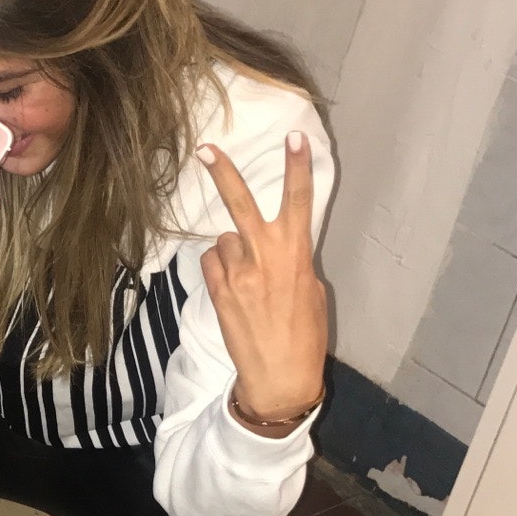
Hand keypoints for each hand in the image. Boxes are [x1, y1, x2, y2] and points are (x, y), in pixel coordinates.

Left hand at [198, 131, 328, 425]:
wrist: (279, 379)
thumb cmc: (305, 337)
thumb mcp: (312, 293)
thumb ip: (295, 262)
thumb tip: (279, 248)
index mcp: (296, 256)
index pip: (299, 202)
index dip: (298, 167)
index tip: (295, 137)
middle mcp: (264, 259)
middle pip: (241, 204)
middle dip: (223, 173)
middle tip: (204, 148)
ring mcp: (237, 275)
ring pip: (226, 239)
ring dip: (233, 249)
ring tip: (247, 277)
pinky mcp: (219, 293)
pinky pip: (212, 262)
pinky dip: (220, 267)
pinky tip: (233, 288)